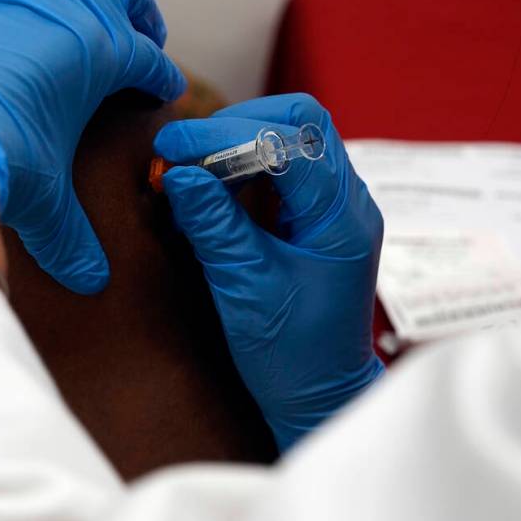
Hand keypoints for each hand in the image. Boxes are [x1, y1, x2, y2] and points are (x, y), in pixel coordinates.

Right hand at [153, 94, 384, 450]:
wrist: (319, 397)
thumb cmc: (292, 354)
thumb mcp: (245, 288)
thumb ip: (214, 226)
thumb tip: (177, 173)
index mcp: (341, 219)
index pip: (289, 141)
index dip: (225, 135)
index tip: (174, 146)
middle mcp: (346, 204)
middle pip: (299, 123)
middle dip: (235, 126)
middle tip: (183, 150)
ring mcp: (333, 210)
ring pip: (290, 142)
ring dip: (237, 144)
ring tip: (190, 168)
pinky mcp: (315, 222)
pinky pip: (283, 172)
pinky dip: (243, 169)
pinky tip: (210, 188)